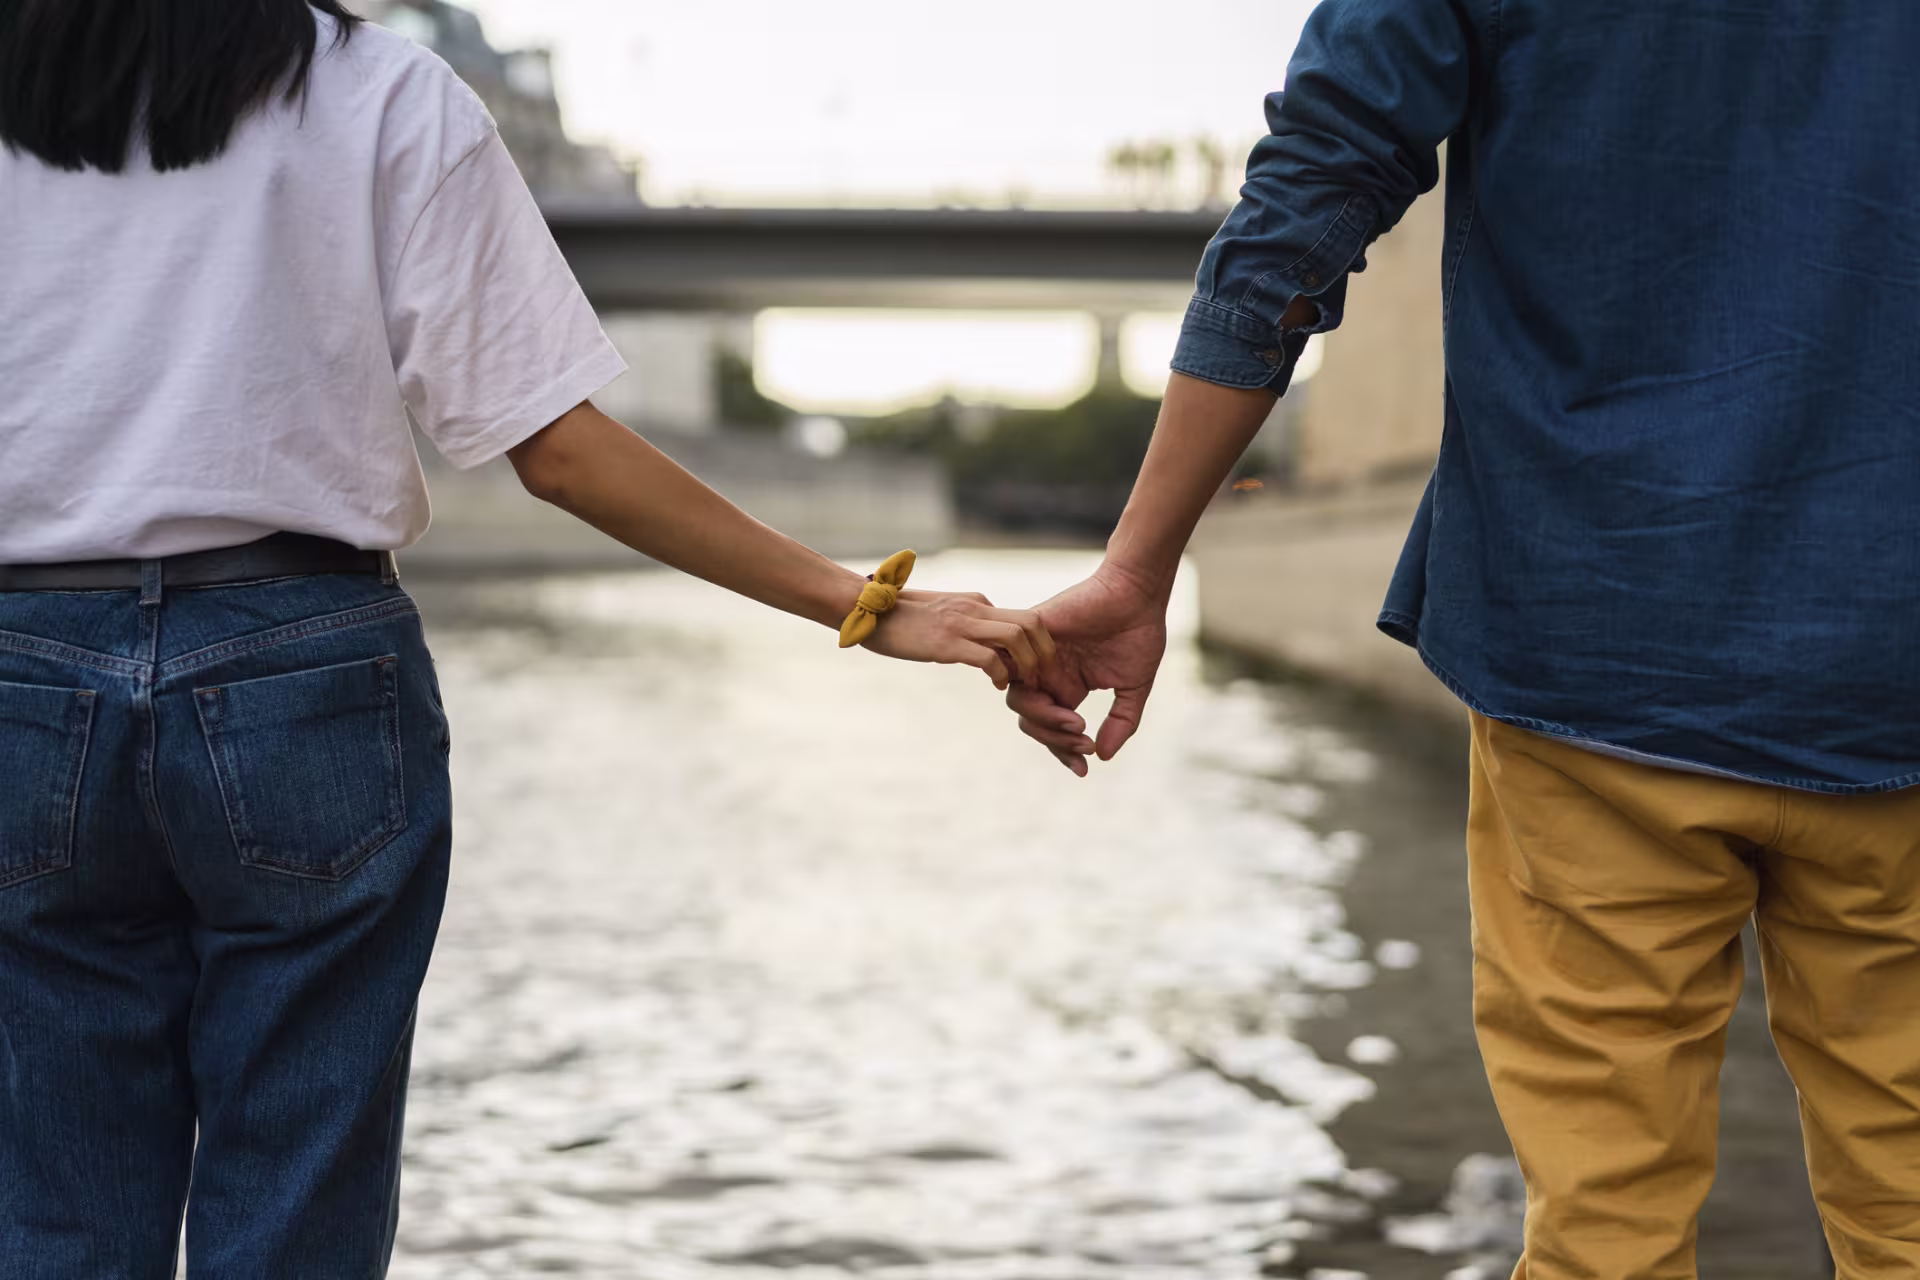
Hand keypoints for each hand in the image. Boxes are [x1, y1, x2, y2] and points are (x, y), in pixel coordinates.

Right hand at [863, 589, 1056, 690]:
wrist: (864, 608)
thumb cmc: (898, 617)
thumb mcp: (940, 616)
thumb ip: (964, 625)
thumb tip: (981, 647)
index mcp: (975, 601)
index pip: (1023, 618)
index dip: (1037, 645)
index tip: (1035, 668)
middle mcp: (974, 607)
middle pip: (1032, 622)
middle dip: (1045, 652)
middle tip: (1041, 677)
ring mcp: (961, 623)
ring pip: (1018, 636)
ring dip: (1028, 664)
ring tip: (1023, 683)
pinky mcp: (946, 643)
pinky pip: (988, 658)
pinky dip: (1000, 675)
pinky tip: (995, 685)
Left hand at [1006, 562, 1168, 776]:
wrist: (1138, 594)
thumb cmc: (1138, 635)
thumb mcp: (1134, 689)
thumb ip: (1120, 723)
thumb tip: (1101, 757)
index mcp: (1067, 687)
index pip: (1052, 728)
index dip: (1064, 752)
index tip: (1082, 769)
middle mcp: (1047, 674)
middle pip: (1030, 720)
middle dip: (1055, 738)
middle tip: (1083, 738)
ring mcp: (1036, 655)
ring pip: (1017, 700)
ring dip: (1045, 719)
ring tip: (1076, 722)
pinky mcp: (1031, 635)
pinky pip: (1010, 666)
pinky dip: (1026, 686)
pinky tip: (1055, 700)